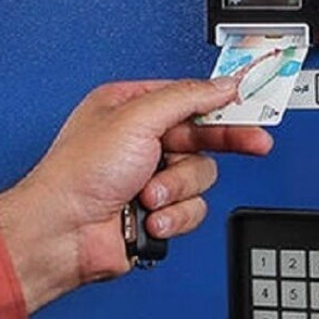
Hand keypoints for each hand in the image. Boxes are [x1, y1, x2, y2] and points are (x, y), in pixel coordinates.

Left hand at [0, 77, 272, 312]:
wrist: (62, 235)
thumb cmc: (76, 175)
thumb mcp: (136, 118)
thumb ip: (186, 97)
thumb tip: (222, 84)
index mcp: (130, 107)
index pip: (190, 98)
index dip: (221, 103)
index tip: (251, 104)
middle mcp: (141, 141)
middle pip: (204, 137)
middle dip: (222, 145)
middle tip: (257, 143)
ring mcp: (150, 177)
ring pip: (201, 177)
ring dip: (178, 190)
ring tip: (148, 195)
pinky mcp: (158, 211)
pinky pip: (192, 209)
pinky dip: (173, 216)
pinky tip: (149, 217)